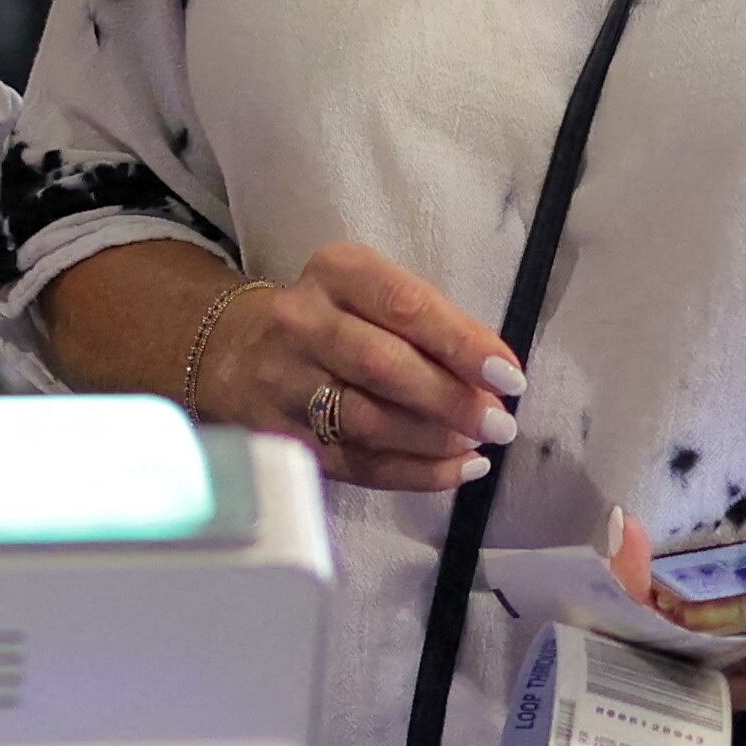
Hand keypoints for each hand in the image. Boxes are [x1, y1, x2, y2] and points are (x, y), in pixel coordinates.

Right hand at [196, 242, 524, 494]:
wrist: (235, 353)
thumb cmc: (332, 320)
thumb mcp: (370, 295)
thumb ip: (428, 326)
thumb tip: (494, 381)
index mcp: (335, 272)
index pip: (404, 305)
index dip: (462, 344)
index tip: (510, 377)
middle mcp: (301, 321)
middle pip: (384, 365)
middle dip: (451, 399)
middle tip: (498, 424)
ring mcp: (284, 382)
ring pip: (368, 421)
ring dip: (434, 440)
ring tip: (476, 446)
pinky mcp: (279, 436)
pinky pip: (355, 463)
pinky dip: (414, 473)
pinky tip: (454, 471)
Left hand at [610, 461, 745, 709]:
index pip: (734, 638)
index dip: (674, 614)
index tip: (625, 565)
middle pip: (704, 658)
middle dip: (643, 623)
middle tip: (589, 569)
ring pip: (710, 660)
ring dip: (657, 630)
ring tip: (599, 584)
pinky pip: (727, 648)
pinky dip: (685, 631)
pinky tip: (646, 603)